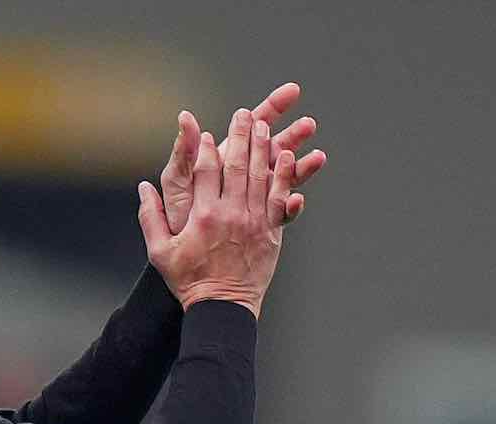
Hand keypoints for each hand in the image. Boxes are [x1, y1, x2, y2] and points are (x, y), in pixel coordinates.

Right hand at [138, 108, 294, 318]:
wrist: (222, 308)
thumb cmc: (188, 281)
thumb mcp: (160, 251)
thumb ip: (150, 217)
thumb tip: (143, 187)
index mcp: (202, 216)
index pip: (206, 171)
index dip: (206, 148)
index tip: (207, 131)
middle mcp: (231, 214)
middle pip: (238, 166)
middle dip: (240, 136)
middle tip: (243, 113)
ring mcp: (254, 222)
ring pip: (262, 177)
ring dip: (263, 148)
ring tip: (264, 127)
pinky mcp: (271, 233)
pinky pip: (280, 198)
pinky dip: (284, 176)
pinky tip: (286, 158)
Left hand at [160, 83, 325, 234]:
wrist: (188, 260)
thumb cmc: (177, 218)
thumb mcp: (177, 181)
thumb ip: (184, 151)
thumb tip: (185, 118)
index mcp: (227, 159)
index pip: (252, 127)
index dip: (272, 107)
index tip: (292, 91)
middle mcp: (244, 176)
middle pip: (273, 149)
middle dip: (293, 134)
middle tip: (310, 124)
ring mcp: (256, 198)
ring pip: (284, 178)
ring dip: (302, 167)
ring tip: (318, 158)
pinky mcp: (262, 222)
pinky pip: (281, 211)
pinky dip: (291, 205)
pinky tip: (297, 199)